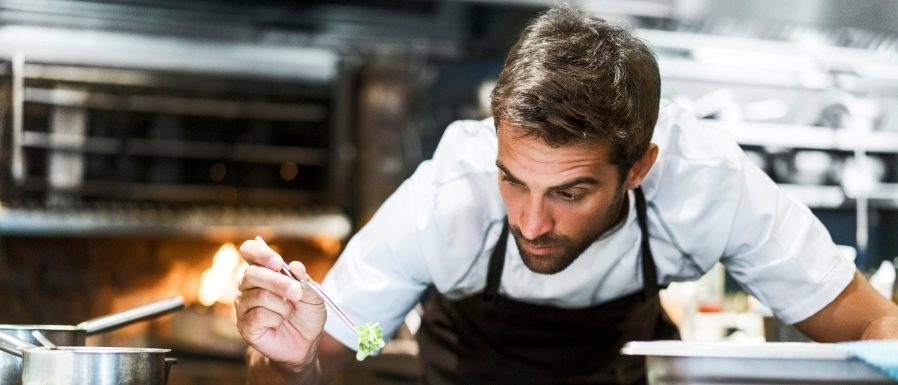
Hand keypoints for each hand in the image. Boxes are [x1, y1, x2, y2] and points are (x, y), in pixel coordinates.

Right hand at [235, 238, 326, 369]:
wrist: (305, 343)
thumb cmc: (306, 314)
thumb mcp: (314, 295)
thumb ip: (304, 280)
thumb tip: (294, 266)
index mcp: (263, 270)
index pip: (249, 251)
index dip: (260, 253)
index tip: (278, 262)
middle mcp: (248, 285)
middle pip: (253, 274)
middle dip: (278, 282)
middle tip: (297, 292)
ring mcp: (243, 305)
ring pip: (259, 296)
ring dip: (283, 305)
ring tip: (289, 312)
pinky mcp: (244, 324)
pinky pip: (258, 315)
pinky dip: (276, 319)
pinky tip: (278, 323)